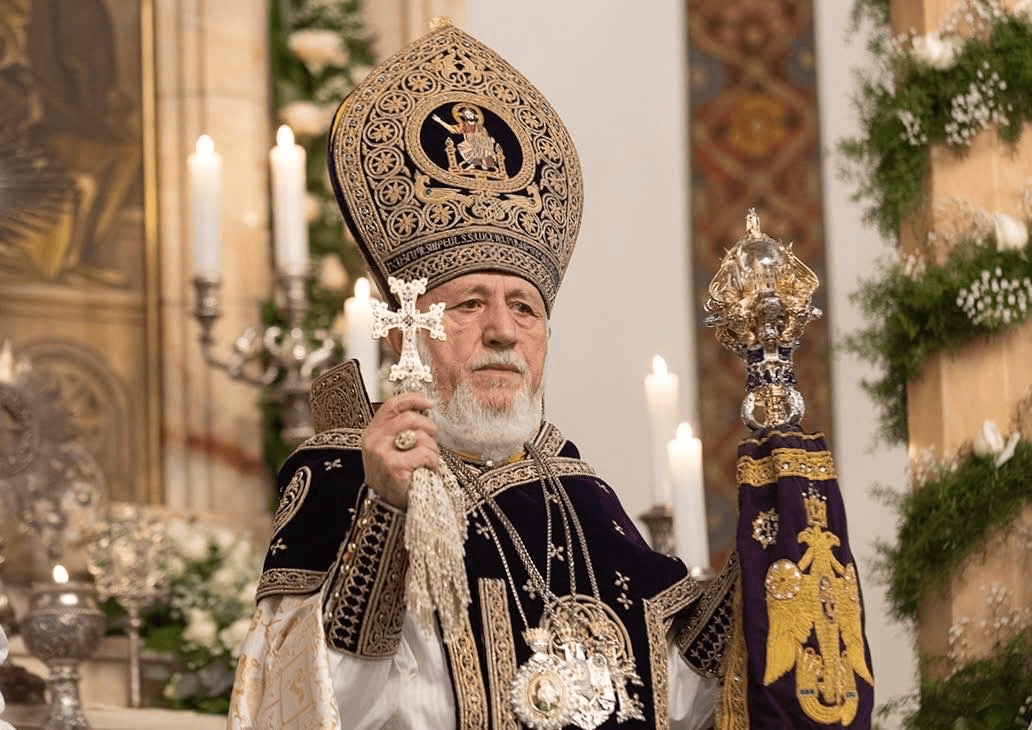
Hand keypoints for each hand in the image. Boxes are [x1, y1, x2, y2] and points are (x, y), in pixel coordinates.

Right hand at [361, 392, 438, 509]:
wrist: (388, 508)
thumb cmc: (395, 477)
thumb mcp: (390, 450)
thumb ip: (399, 431)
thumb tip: (423, 410)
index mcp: (372, 433)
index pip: (392, 406)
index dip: (413, 400)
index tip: (429, 403)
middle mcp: (373, 441)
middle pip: (410, 418)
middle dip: (428, 428)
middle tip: (433, 440)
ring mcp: (382, 454)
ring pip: (420, 437)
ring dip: (432, 449)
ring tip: (427, 462)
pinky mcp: (394, 467)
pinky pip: (425, 454)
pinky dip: (433, 462)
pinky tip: (428, 471)